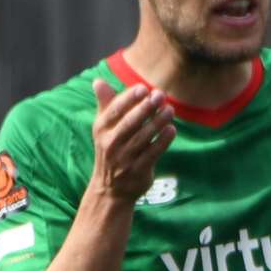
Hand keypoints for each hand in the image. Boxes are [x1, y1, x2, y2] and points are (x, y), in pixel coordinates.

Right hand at [90, 79, 175, 200]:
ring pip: (143, 137)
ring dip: (158, 122)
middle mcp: (110, 143)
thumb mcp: (103, 128)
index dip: (129, 98)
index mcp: (101, 129)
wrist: (110, 189)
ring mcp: (124, 159)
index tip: (144, 88)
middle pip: (130, 122)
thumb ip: (105, 104)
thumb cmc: (111, 149)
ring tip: (170, 110)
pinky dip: (163, 141)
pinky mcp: (137, 171)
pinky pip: (152, 153)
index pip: (115, 110)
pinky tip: (172, 129)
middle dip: (146, 108)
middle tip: (160, 95)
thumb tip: (97, 81)